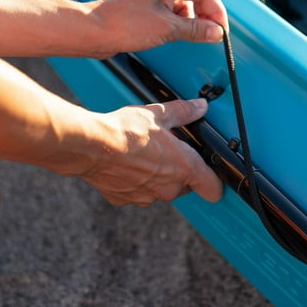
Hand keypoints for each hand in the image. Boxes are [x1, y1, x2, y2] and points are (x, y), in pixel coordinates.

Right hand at [79, 98, 222, 206]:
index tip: (210, 174)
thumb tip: (200, 106)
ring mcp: (146, 196)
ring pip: (161, 190)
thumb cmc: (126, 131)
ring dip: (157, 177)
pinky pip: (138, 193)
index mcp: (184, 168)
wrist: (91, 146)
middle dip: (180, 172)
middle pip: (185, 186)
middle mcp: (168, 188)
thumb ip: (184, 112)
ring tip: (144, 155)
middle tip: (169, 152)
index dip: (214, 182)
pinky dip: (135, 182)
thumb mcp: (159, 115)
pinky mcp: (126, 199)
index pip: (213, 188)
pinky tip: (127, 164)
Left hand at [87, 0, 228, 56]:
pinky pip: (170, 5)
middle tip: (210, 34)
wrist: (94, 30)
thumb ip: (197, 29)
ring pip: (183, 1)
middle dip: (204, 15)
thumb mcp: (168, 29)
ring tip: (188, 35)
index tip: (221, 30)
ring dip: (189, 18)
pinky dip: (177, 19)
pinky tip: (175, 32)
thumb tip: (216, 32)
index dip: (217, 12)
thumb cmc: (124, 24)